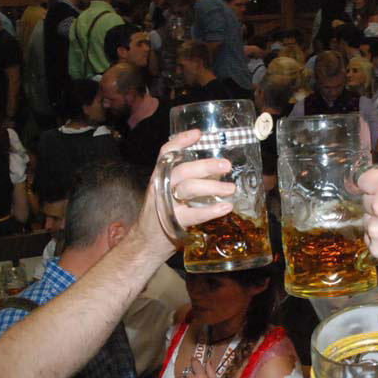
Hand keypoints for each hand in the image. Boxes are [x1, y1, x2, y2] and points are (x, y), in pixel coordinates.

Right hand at [135, 129, 234, 252]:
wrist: (146, 242)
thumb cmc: (163, 214)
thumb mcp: (170, 192)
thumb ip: (188, 180)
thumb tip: (217, 169)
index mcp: (160, 176)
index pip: (167, 153)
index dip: (181, 141)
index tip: (198, 134)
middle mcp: (161, 187)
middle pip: (183, 170)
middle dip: (206, 165)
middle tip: (227, 165)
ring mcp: (166, 204)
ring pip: (189, 188)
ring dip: (213, 186)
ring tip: (231, 189)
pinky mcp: (173, 222)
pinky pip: (194, 213)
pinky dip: (212, 210)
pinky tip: (225, 207)